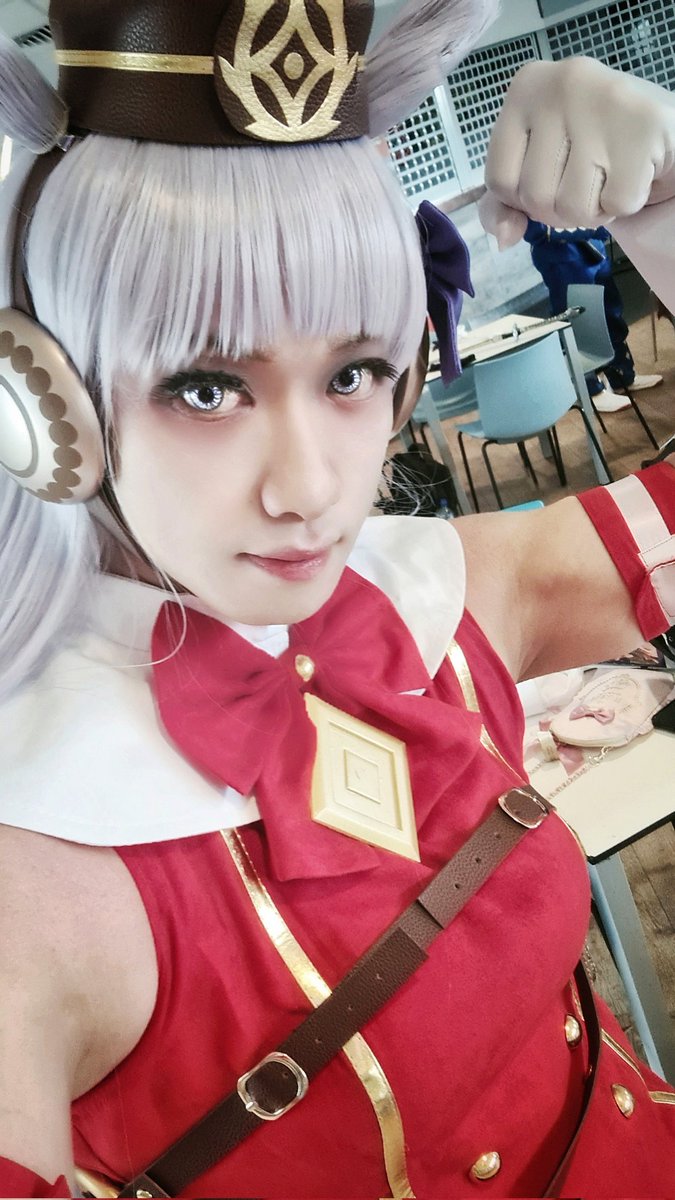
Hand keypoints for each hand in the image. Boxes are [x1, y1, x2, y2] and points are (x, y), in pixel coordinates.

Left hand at [479, 57, 674, 247]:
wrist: (659, 126)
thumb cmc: (587, 142)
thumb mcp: (534, 162)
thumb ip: (502, 202)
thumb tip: (504, 238)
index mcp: (526, 87)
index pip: (498, 179)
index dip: (522, 197)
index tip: (548, 174)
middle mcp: (561, 84)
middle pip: (535, 197)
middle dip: (559, 206)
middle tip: (584, 177)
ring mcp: (604, 102)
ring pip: (572, 207)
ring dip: (591, 210)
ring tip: (606, 175)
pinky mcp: (644, 127)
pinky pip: (615, 205)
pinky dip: (623, 205)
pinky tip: (630, 173)